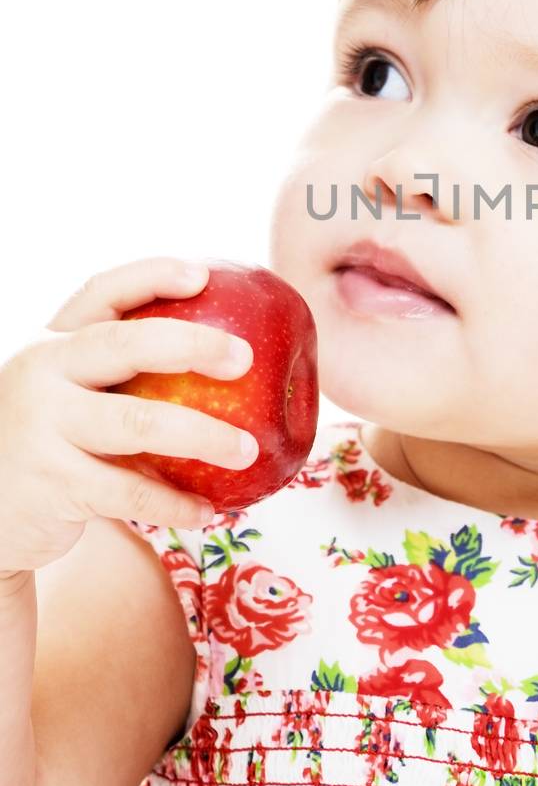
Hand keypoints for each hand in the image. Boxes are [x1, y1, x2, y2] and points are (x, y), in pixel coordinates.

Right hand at [0, 255, 258, 576]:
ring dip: (203, 437)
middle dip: (192, 344)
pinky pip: (130, 492)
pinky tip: (208, 510)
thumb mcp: (68, 394)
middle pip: (124, 344)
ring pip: (138, 423)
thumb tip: (229, 355)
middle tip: (244, 358)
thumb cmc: (50, 444)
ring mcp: (43, 428)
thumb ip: (121, 374)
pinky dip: (175, 504)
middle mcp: (42, 374)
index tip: (203, 274)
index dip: (152, 277)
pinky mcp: (52, 483)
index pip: (102, 293)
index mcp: (53, 343)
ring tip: (247, 450)